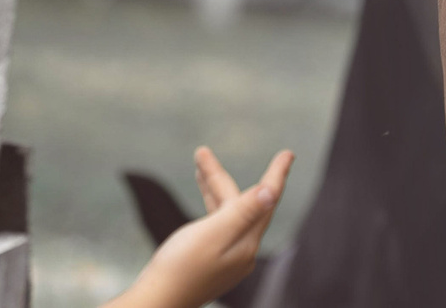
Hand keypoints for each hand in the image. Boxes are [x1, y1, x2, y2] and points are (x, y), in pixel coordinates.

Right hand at [112, 146, 293, 307]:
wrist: (157, 302)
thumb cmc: (180, 268)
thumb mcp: (212, 234)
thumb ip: (242, 212)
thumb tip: (271, 192)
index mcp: (246, 243)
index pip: (266, 200)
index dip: (276, 174)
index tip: (288, 153)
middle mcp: (242, 251)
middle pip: (240, 203)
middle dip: (221, 176)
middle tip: (202, 152)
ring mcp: (228, 257)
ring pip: (227, 212)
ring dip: (213, 187)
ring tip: (198, 163)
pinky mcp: (212, 261)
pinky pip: (218, 223)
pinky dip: (210, 204)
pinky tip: (204, 196)